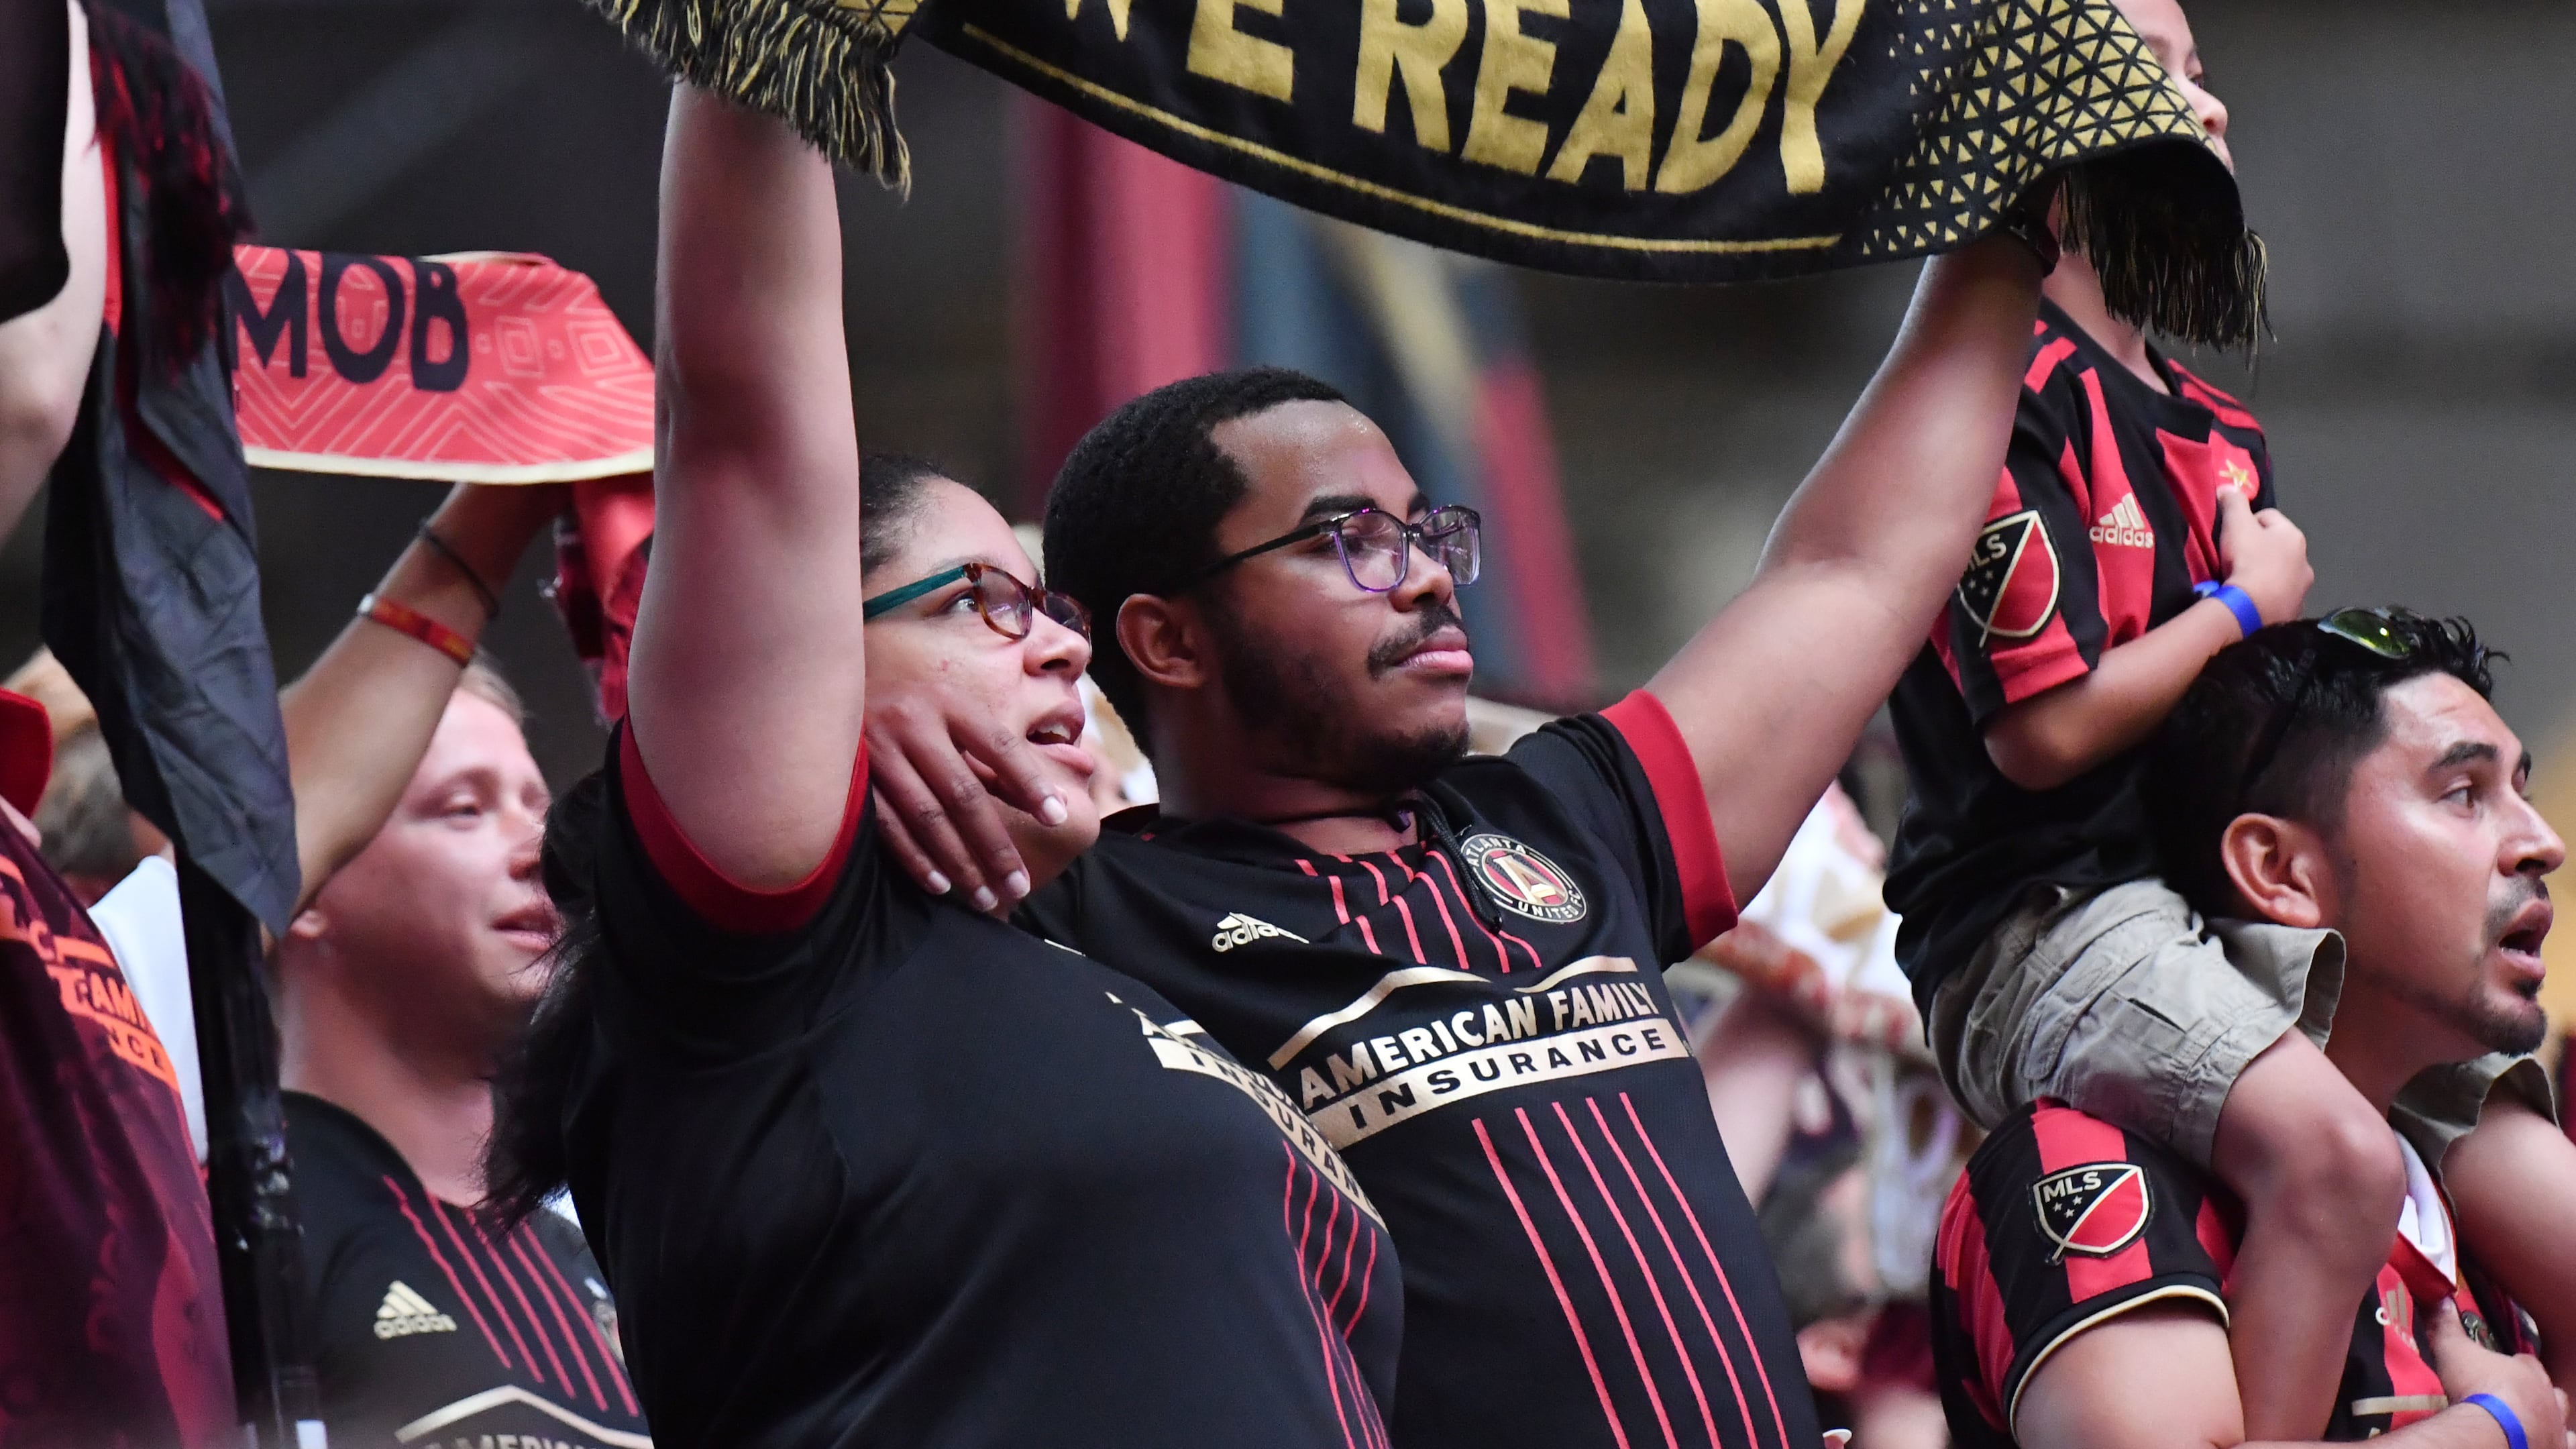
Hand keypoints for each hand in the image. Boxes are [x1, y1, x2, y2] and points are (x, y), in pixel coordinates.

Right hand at [864, 686, 1066, 914]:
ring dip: (959, 862)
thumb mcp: (953, 722)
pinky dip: (915, 859)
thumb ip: (995, 763)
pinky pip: (888, 828)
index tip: (1057, 819)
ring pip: (927, 817)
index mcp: (947, 702)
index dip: (1030, 783)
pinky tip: (940, 885)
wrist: (824, 696)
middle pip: (963, 792)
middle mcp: (912, 723)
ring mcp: (877, 752)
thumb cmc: (910, 714)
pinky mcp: (850, 781)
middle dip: (995, 845)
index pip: (999, 747)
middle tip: (1020, 886)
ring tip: (985, 898)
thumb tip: (1051, 803)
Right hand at [2215, 487, 2310, 627]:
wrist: (2253, 609)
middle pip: (2276, 547)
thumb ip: (2233, 503)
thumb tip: (2227, 487)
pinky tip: (2251, 599)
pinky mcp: (2293, 611)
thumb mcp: (2236, 525)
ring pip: (2280, 573)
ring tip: (2243, 581)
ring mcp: (2301, 588)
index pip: (2268, 517)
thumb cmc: (2247, 561)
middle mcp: (2304, 560)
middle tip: (2236, 559)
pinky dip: (2267, 596)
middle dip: (2259, 550)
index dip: (2246, 522)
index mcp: (2293, 536)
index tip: (2232, 536)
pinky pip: (2278, 597)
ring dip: (2265, 574)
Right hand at [2428, 1300, 2572, 1448]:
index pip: (2526, 1361)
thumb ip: (2448, 1327)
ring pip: (2562, 1419)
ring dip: (2551, 1419)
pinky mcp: (2557, 1448)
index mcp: (2529, 1371)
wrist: (2495, 1432)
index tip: (2501, 1367)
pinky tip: (2542, 1443)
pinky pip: (2566, 1445)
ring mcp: (2556, 1425)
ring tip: (2533, 1423)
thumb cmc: (2478, 1388)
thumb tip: (2442, 1300)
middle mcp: (2549, 1396)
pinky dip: (2554, 1443)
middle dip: (2537, 1391)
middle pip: (2550, 1389)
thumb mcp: (2454, 1351)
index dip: (2515, 1364)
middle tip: (2517, 1397)